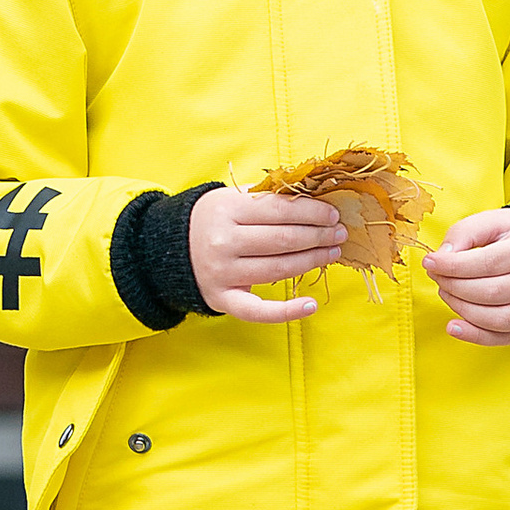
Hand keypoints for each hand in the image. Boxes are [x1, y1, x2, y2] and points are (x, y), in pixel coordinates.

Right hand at [187, 185, 345, 323]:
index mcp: (227, 210)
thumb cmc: (215, 219)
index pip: (280, 211)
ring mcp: (222, 273)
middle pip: (283, 240)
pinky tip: (311, 305)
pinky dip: (287, 311)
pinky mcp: (223, 299)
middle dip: (318, 236)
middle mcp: (223, 242)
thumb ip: (269, 198)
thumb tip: (317, 201)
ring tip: (332, 253)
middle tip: (339, 234)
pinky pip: (258, 310)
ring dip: (311, 261)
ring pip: (278, 269)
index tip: (332, 215)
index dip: (312, 213)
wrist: (171, 248)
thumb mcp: (233, 198)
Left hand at [425, 206, 509, 345]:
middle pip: (491, 292)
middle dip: (454, 286)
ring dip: (461, 309)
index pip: (490, 262)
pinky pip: (502, 338)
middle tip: (436, 276)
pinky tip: (454, 326)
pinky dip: (475, 336)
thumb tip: (442, 257)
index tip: (430, 262)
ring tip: (445, 292)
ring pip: (496, 319)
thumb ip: (466, 232)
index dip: (455, 266)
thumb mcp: (496, 220)